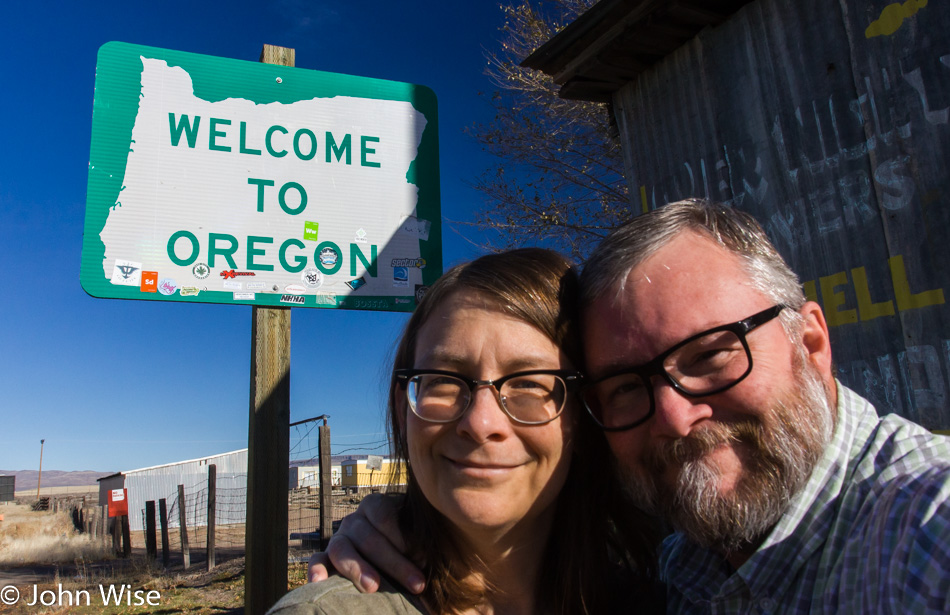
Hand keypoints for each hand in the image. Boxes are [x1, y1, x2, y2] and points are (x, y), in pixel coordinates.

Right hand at [310, 493, 424, 593]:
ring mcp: (338, 539)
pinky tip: (319, 582)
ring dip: (358, 568)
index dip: (403, 536)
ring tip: (373, 588)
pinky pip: (316, 561)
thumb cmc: (412, 550)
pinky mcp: (326, 559)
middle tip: (418, 584)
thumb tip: (427, 556)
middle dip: (394, 562)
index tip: (423, 558)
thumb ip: (421, 543)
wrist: (396, 566)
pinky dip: (316, 570)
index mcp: (376, 506)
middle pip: (368, 537)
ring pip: (341, 549)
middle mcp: (354, 520)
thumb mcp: (418, 540)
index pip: (384, 514)